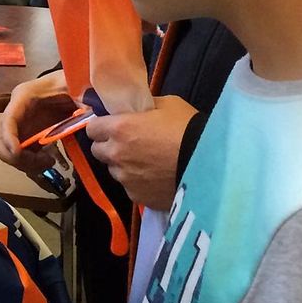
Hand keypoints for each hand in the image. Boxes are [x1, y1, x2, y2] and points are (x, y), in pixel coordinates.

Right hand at [0, 71, 80, 184]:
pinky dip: (29, 163)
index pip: (7, 119)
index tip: (18, 153)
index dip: (8, 138)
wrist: (75, 82)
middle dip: (14, 157)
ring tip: (48, 162)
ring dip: (23, 163)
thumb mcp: (79, 88)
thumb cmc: (74, 81)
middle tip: (40, 163)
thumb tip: (90, 114)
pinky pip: (18, 154)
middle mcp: (16, 111)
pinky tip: (49, 160)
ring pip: (6, 150)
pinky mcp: (27, 134)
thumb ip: (84, 100)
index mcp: (24, 96)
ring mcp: (19, 124)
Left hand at [84, 95, 196, 210]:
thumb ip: (144, 107)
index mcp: (119, 129)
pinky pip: (130, 187)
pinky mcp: (137, 197)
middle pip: (97, 151)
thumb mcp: (168, 105)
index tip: (112, 126)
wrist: (209, 165)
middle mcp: (116, 155)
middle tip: (128, 143)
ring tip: (146, 163)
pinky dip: (137, 182)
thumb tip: (137, 110)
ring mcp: (125, 179)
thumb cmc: (188, 129)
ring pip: (114, 170)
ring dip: (123, 165)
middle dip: (108, 146)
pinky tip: (155, 178)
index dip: (101, 126)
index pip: (92, 128)